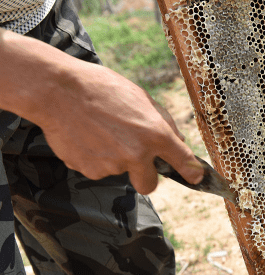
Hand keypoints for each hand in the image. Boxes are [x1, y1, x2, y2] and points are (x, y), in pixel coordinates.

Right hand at [39, 63, 202, 193]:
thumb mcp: (142, 98)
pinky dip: (95, 158)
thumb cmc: (102, 89)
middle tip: (135, 159)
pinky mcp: (89, 170)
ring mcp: (112, 165)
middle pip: (149, 185)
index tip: (196, 178)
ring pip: (119, 172)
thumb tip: (176, 142)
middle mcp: (137, 154)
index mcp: (155, 134)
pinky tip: (87, 136)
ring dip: (114, 158)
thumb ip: (162, 123)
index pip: (183, 161)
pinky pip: (98, 169)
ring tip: (101, 131)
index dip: (191, 172)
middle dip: (145, 177)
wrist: (58, 91)